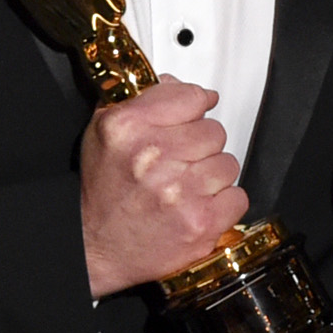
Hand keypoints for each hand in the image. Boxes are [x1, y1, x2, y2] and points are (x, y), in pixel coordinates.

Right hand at [80, 78, 247, 298]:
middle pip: (214, 131)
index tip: (194, 115)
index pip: (191, 96)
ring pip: (228, 163)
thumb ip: (141, 100)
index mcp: (128, 127)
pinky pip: (237, 197)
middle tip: (179, 162)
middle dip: (200, 145)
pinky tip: (197, 206)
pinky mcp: (200, 223)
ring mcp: (180, 192)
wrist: (95, 247)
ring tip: (185, 187)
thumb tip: (178, 85)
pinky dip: (223, 204)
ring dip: (212, 175)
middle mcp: (153, 156)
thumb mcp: (104, 131)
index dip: (195, 106)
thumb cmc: (103, 192)